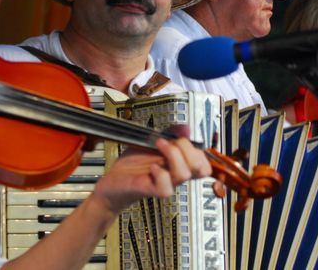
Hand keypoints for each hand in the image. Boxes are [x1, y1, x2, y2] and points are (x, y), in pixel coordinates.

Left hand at [91, 125, 210, 214]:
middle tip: (170, 141)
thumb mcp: (151, 143)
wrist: (113, 181)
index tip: (183, 140)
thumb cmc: (133, 164)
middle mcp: (175, 175)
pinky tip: (152, 168)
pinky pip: (166, 188)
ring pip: (184, 175)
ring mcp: (164, 183)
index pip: (204, 165)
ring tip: (158, 145)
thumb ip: (170, 134)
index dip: (200, 153)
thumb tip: (186, 127)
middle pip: (200, 168)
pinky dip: (160, 174)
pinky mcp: (150, 190)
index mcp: (178, 165)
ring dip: (172, 155)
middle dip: (188, 149)